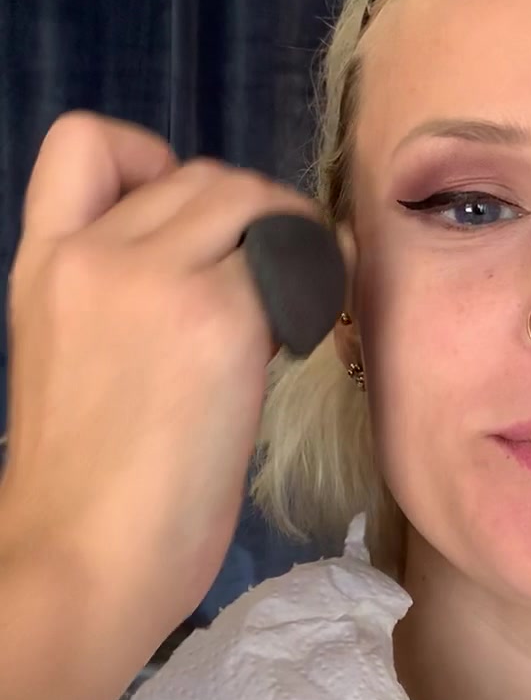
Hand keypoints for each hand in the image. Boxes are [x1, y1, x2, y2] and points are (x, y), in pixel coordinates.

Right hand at [0, 112, 321, 655]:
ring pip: (251, 199)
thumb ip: (121, 293)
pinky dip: (317, 281)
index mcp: (44, 262)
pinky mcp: (221, 315)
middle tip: (267, 283)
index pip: (83, 140)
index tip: (185, 222)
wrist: (85, 559)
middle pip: (201, 171)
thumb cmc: (86, 488)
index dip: (150, 158)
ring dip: (287, 238)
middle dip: (248, 216)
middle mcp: (96, 251)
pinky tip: (306, 332)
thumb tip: (221, 260)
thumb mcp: (74, 355)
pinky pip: (295, 259)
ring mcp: (157, 277)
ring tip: (289, 304)